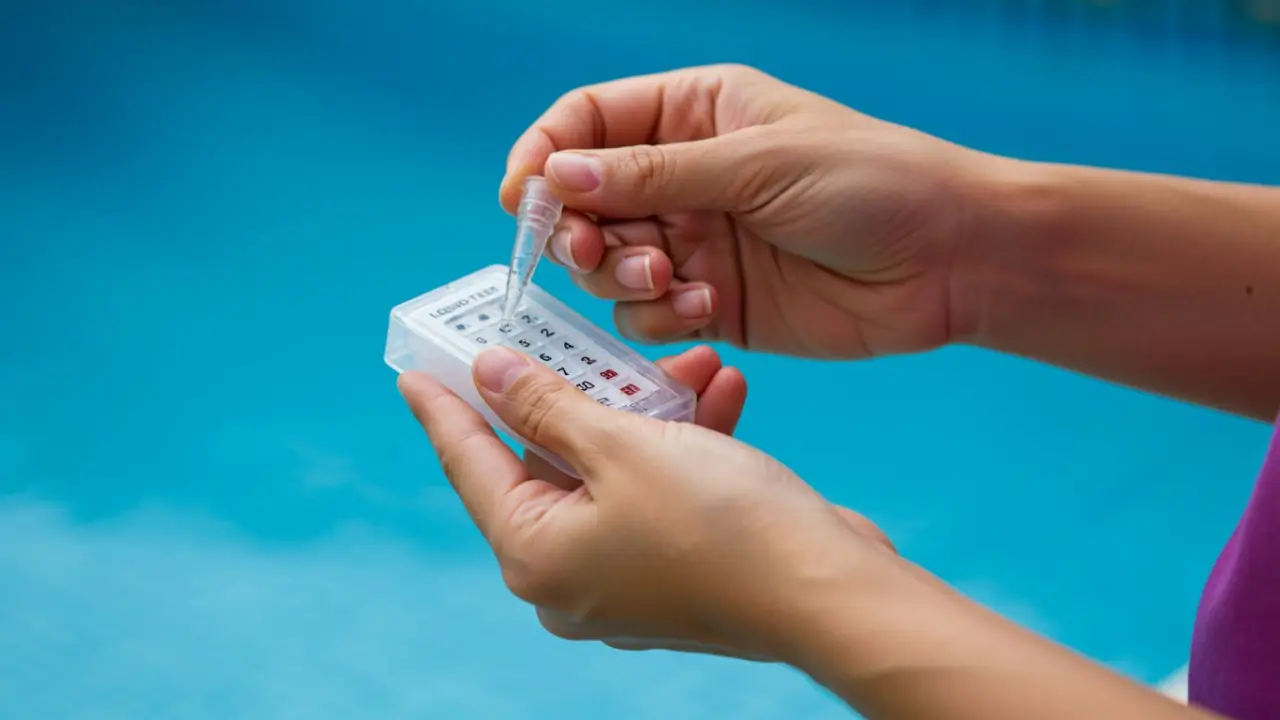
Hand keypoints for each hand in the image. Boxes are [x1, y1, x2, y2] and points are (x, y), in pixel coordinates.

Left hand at [397, 345, 893, 662]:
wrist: (832, 593)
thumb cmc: (722, 526)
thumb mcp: (621, 446)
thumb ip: (547, 404)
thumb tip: (489, 373)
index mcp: (536, 555)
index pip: (469, 464)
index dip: (443, 409)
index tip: (414, 371)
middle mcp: (571, 576)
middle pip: (546, 461)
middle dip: (578, 390)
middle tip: (563, 333)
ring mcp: (626, 576)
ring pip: (614, 467)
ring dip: (648, 407)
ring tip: (686, 357)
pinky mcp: (677, 567)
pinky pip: (661, 489)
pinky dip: (684, 442)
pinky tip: (720, 391)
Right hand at [501, 63, 999, 358]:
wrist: (951, 260)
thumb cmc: (873, 181)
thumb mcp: (759, 162)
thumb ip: (654, 175)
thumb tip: (559, 178)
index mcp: (694, 112)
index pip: (588, 122)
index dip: (546, 157)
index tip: (524, 201)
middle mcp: (685, 176)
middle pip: (587, 201)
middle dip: (580, 231)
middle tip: (599, 252)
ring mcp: (698, 241)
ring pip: (609, 263)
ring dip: (621, 277)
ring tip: (672, 282)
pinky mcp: (714, 302)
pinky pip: (649, 313)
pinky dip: (657, 317)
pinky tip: (704, 310)